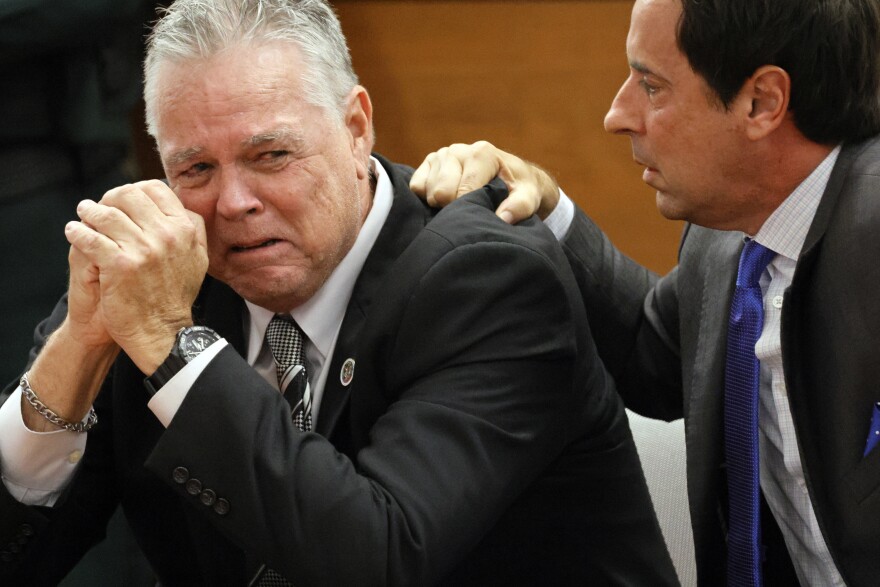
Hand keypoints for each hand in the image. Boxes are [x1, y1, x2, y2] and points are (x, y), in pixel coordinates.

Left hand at [65, 180, 208, 373]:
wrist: (163, 332)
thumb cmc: (176, 296)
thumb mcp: (198, 259)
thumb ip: (193, 230)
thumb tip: (182, 206)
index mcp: (184, 230)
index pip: (156, 190)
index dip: (135, 190)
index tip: (122, 200)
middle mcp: (166, 235)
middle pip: (129, 196)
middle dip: (109, 198)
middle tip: (98, 206)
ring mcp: (143, 249)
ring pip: (107, 214)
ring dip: (89, 212)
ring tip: (83, 215)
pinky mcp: (119, 265)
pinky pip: (91, 238)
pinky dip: (78, 232)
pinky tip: (74, 232)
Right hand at [409, 141, 559, 222]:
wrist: (513, 180)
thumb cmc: (520, 189)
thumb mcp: (528, 198)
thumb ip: (520, 207)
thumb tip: (502, 218)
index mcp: (482, 153)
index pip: (462, 191)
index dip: (468, 210)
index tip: (481, 213)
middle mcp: (458, 150)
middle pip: (440, 192)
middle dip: (453, 208)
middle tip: (470, 209)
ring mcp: (442, 155)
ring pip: (427, 190)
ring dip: (441, 204)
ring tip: (461, 204)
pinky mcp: (428, 164)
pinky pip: (416, 187)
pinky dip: (427, 198)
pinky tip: (446, 201)